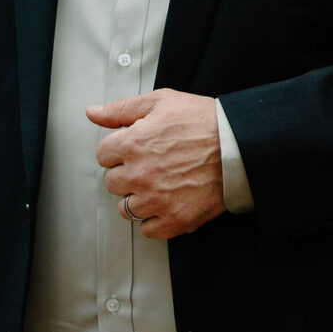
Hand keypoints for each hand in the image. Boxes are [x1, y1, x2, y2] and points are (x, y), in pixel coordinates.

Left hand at [89, 88, 224, 239]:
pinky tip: (167, 202)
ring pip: (126, 208)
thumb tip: (92, 113)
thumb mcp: (161, 102)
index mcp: (132, 144)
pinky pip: (148, 229)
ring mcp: (157, 200)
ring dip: (138, 198)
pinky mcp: (175, 219)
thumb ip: (121, 109)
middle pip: (112, 183)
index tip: (137, 148)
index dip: (121, 149)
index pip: (103, 155)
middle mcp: (139, 175)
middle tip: (151, 164)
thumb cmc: (204, 121)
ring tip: (160, 184)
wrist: (240, 146)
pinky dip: (155, 220)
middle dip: (128, 173)